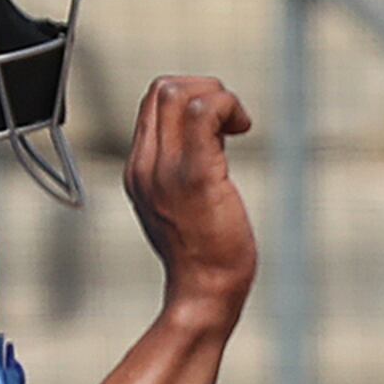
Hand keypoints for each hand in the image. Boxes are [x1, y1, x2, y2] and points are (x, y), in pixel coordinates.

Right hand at [124, 75, 255, 330]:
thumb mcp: (181, 206)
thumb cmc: (204, 257)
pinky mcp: (195, 176)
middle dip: (205, 90)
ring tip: (238, 125)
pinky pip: (203, 113)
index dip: (190, 97)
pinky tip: (243, 128)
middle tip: (232, 121)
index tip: (219, 126)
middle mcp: (145, 165)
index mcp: (139, 170)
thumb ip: (181, 169)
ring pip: (177, 93)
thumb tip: (210, 133)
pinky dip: (227, 107)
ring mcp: (166, 170)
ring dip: (218, 96)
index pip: (152, 102)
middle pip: (162, 89)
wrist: (204, 294)